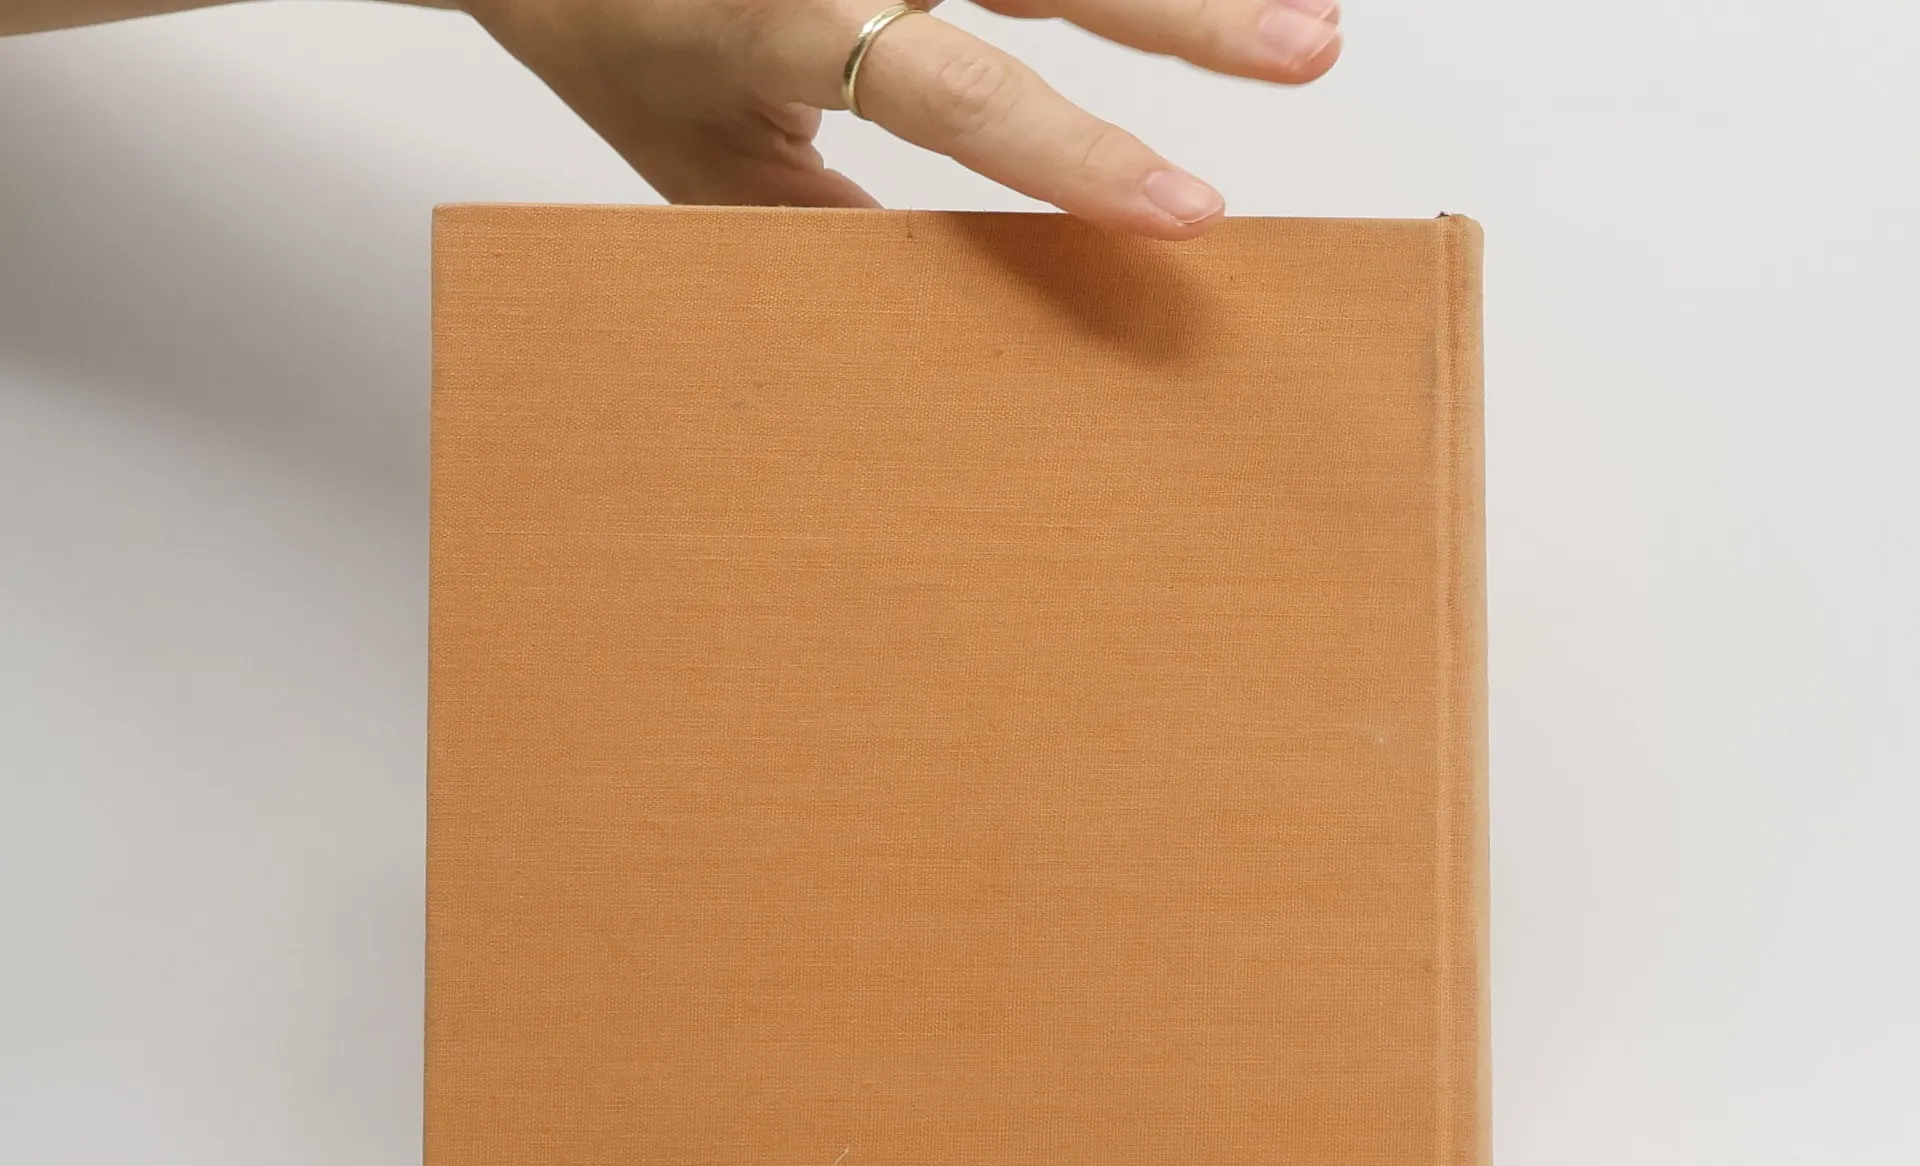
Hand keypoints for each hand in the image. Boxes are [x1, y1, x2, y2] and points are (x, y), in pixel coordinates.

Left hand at [466, 0, 1341, 239]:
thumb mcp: (710, 176)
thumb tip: (967, 304)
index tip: (1190, 212)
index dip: (1080, 155)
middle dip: (1190, 9)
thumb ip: (833, 232)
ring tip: (1299, 17)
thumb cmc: (622, 48)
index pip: (959, 92)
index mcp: (785, 24)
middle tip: (1310, 49)